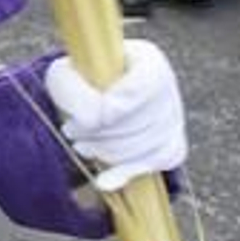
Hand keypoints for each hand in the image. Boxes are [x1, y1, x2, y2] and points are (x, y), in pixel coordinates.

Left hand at [44, 39, 186, 192]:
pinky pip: (155, 164)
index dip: (104, 112)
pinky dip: (126, 172)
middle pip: (135, 124)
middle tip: (72, 133)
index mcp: (148, 60)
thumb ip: (71, 91)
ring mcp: (174, 117)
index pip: (135, 93)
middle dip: (96, 135)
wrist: (98, 92)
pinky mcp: (174, 144)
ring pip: (143, 147)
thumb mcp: (64, 75)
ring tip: (82, 145)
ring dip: (105, 152)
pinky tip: (103, 180)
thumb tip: (94, 120)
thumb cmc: (81, 82)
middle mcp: (169, 87)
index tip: (76, 121)